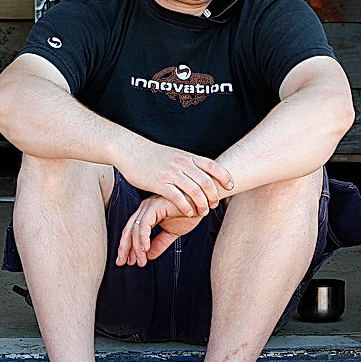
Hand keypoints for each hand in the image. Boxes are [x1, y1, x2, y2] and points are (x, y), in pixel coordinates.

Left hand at [116, 195, 204, 266]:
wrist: (205, 201)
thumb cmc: (191, 211)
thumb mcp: (173, 232)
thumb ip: (160, 243)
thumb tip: (149, 256)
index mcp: (148, 213)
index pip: (132, 231)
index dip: (128, 247)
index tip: (129, 261)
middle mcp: (146, 208)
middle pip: (129, 229)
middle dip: (124, 247)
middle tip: (123, 262)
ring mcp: (150, 205)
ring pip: (135, 228)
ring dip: (136, 247)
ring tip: (140, 261)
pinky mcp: (156, 205)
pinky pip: (144, 223)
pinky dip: (143, 237)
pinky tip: (145, 249)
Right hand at [119, 144, 233, 217]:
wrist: (130, 149)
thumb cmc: (151, 154)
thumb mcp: (174, 154)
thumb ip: (188, 162)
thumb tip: (201, 171)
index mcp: (187, 156)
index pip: (212, 165)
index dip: (224, 176)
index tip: (230, 186)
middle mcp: (182, 164)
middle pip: (206, 181)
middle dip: (213, 196)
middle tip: (214, 205)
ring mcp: (171, 173)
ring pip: (194, 191)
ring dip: (202, 204)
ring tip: (203, 212)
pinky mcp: (159, 183)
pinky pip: (177, 197)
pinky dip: (185, 207)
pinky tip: (188, 213)